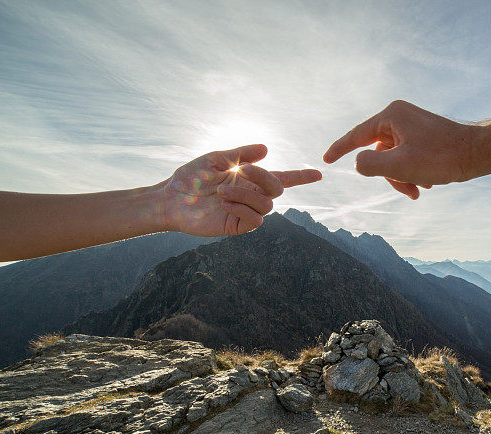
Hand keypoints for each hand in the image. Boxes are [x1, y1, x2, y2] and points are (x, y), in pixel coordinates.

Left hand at [159, 144, 320, 235]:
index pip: (281, 178)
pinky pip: (256, 220)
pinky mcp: (237, 226)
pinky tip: (225, 204)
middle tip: (241, 171)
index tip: (319, 173)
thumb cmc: (191, 177)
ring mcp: (245, 212)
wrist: (171, 198)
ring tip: (223, 193)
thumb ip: (241, 153)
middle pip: (277, 189)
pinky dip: (243, 209)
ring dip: (246, 194)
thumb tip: (267, 149)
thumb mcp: (216, 158)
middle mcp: (251, 195)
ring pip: (267, 205)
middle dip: (263, 177)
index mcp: (249, 179)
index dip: (301, 176)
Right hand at [323, 100, 477, 198]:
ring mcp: (412, 126)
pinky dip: (411, 173)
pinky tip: (426, 184)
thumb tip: (358, 164)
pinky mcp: (423, 136)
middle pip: (377, 152)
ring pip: (393, 158)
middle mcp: (400, 116)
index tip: (326, 160)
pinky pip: (406, 157)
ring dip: (402, 178)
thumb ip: (368, 165)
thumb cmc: (441, 157)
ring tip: (419, 190)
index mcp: (391, 115)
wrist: (478, 154)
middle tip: (408, 191)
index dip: (339, 149)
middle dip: (389, 176)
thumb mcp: (398, 165)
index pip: (357, 135)